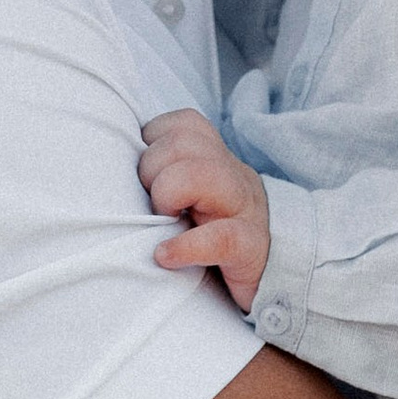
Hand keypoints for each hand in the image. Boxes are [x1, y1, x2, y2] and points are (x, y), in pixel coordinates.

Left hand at [138, 110, 272, 312]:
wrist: (281, 274)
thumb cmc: (220, 235)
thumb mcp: (197, 198)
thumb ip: (168, 176)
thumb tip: (116, 172)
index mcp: (218, 160)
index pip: (184, 124)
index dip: (154, 143)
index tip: (149, 177)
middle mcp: (232, 176)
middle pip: (184, 143)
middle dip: (152, 171)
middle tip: (155, 207)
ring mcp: (244, 210)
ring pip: (204, 174)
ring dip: (168, 195)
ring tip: (163, 223)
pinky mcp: (251, 248)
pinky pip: (220, 237)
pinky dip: (185, 246)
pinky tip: (165, 255)